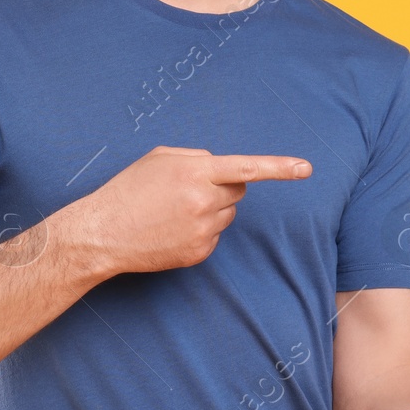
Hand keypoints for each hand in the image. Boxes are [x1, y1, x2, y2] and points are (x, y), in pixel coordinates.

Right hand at [67, 146, 311, 276]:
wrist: (103, 233)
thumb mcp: (159, 158)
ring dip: (211, 208)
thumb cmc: (128, 190)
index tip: (306, 168)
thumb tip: (220, 167)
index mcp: (195, 172)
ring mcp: (203, 230)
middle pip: (238, 190)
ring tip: (174, 211)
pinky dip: (201, 230)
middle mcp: (204, 201)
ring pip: (227, 214)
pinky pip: (215, 235)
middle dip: (223, 186)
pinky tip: (172, 229)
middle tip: (190, 189)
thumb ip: (196, 157)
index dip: (280, 167)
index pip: (247, 167)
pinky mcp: (199, 252)